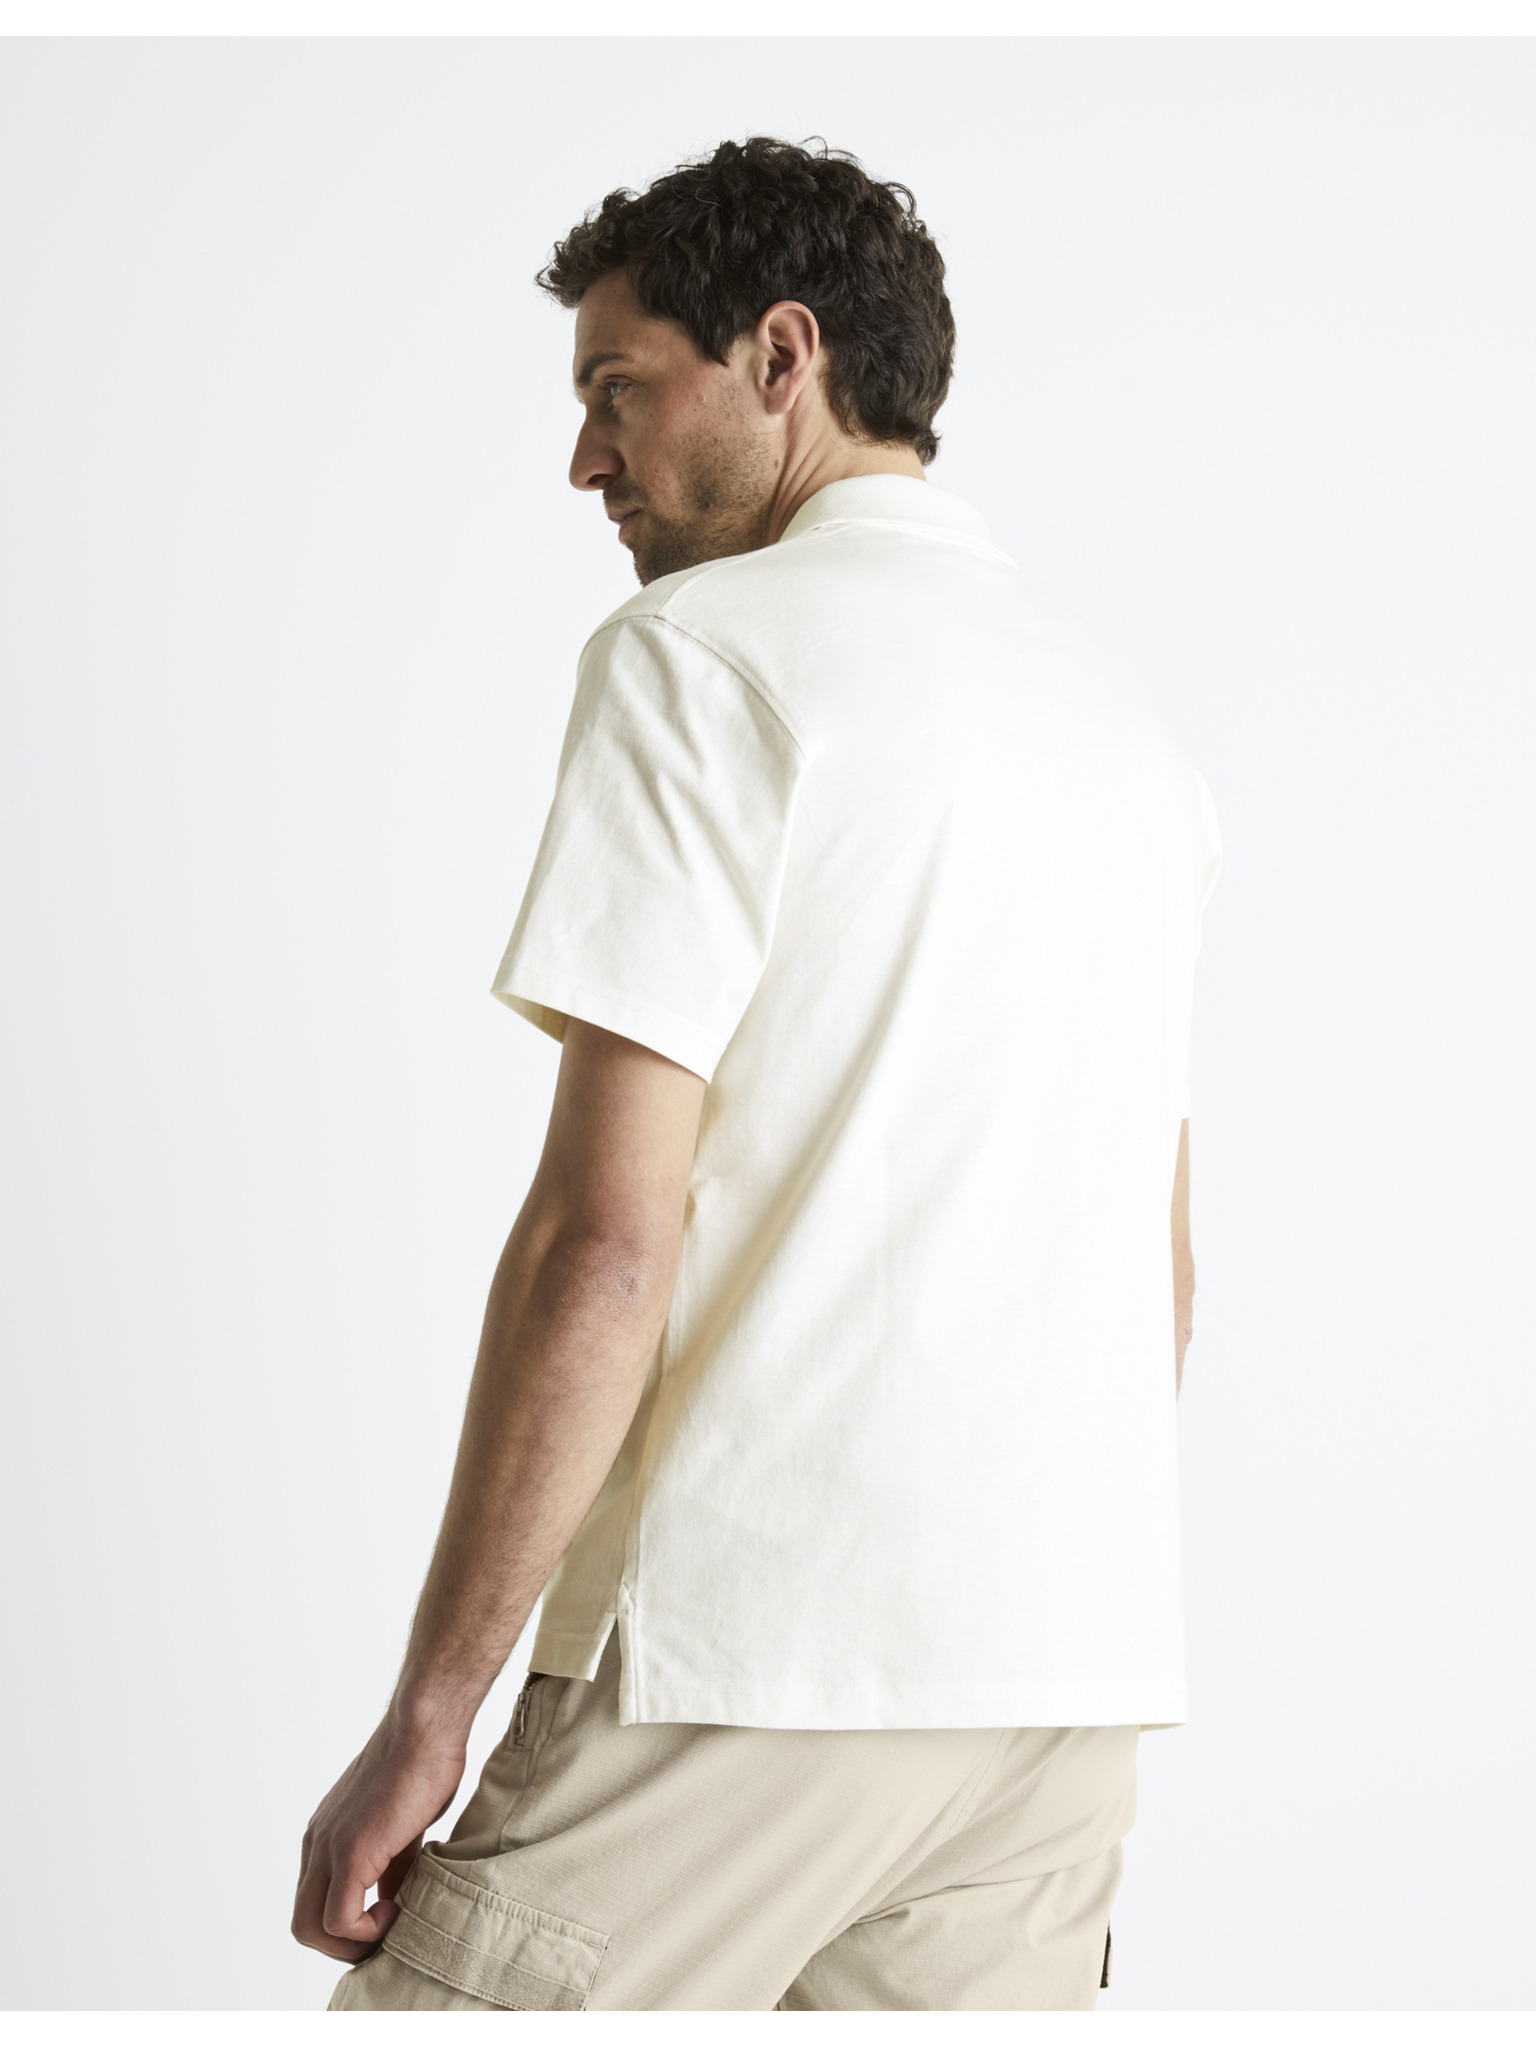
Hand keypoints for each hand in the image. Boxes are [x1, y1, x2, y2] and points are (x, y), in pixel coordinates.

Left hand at [291, 1712, 467, 1961]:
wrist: (425, 1726)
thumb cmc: (423, 1763)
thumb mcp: (402, 1824)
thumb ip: (391, 1863)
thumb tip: (395, 1901)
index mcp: (326, 1835)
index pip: (315, 1902)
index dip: (347, 1925)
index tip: (387, 1920)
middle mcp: (317, 1843)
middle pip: (303, 1924)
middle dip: (343, 1947)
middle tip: (386, 1937)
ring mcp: (330, 1847)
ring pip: (310, 1929)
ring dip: (353, 1945)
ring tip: (394, 1925)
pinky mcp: (351, 1852)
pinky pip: (339, 1921)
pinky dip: (367, 1932)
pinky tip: (397, 1908)